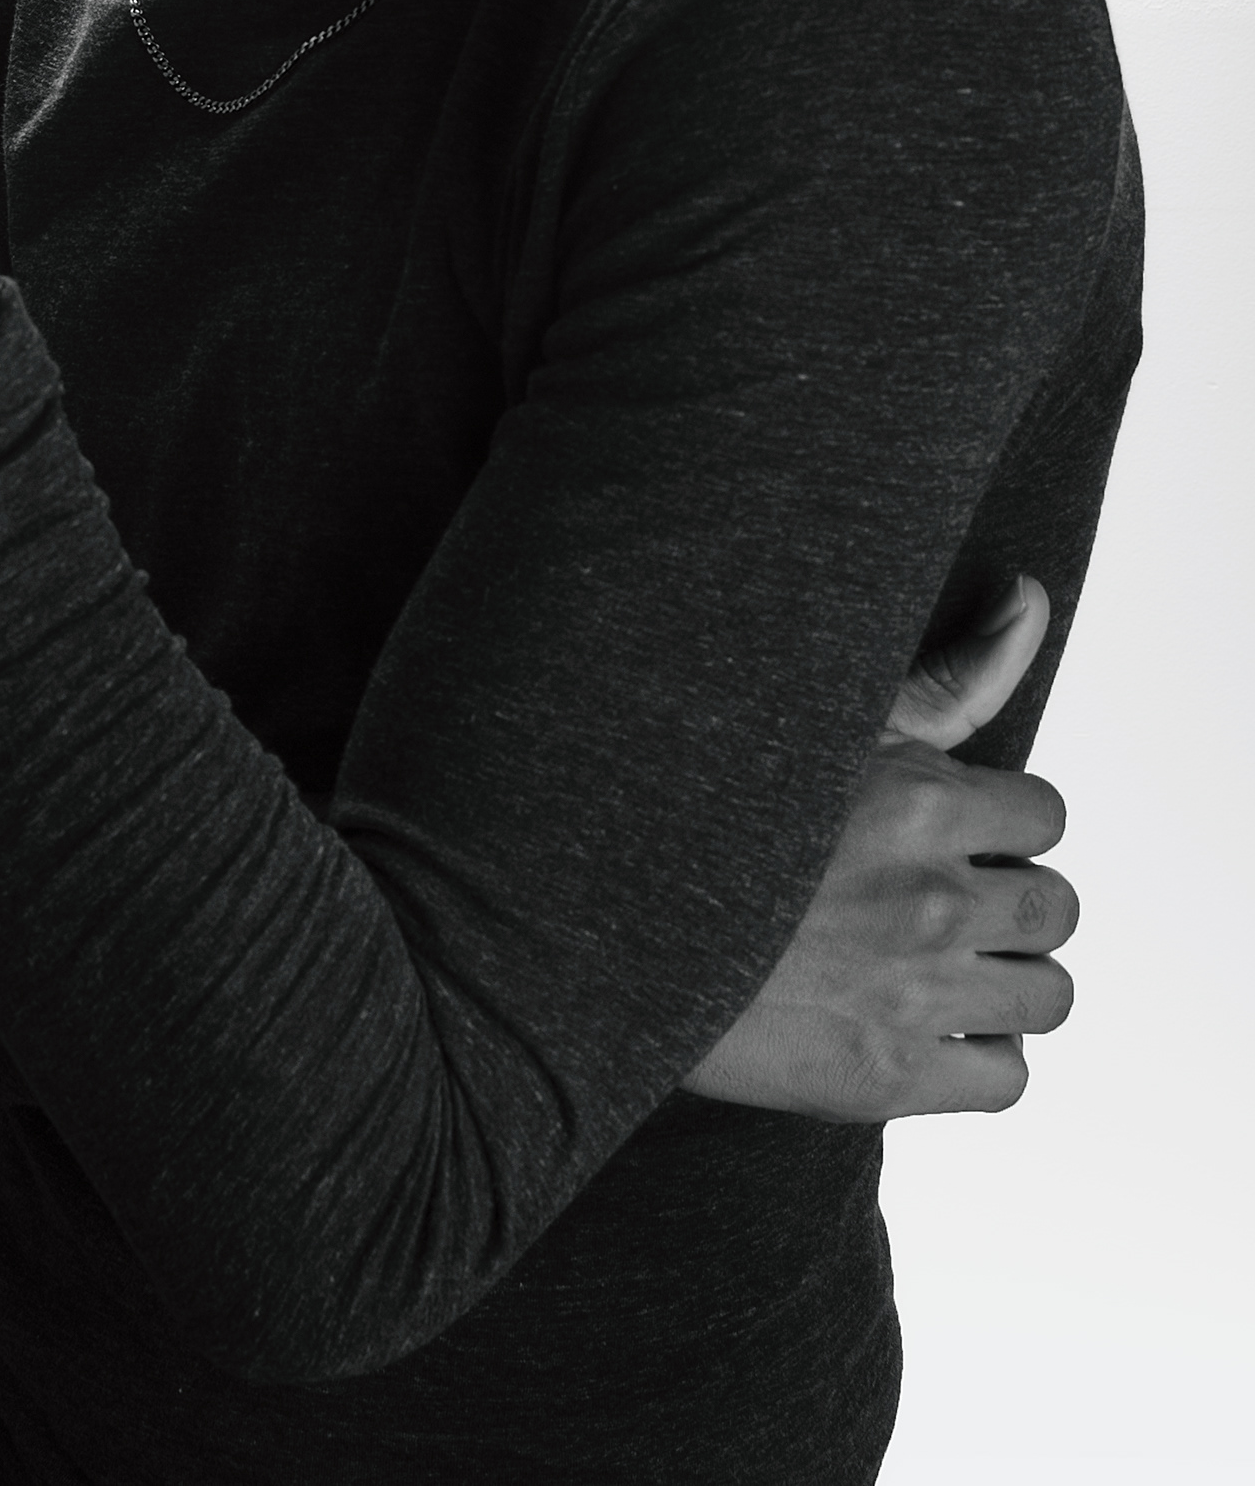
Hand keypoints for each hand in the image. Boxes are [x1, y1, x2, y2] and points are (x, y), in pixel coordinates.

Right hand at [684, 577, 1077, 1118]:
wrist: (618, 925)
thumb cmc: (724, 811)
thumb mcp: (839, 722)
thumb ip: (954, 672)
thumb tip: (1033, 595)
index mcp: (921, 802)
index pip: (1045, 817)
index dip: (1002, 824)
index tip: (955, 834)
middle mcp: (929, 898)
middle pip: (1055, 908)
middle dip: (1011, 901)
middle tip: (946, 901)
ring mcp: (913, 992)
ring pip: (1048, 997)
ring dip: (1008, 980)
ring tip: (949, 967)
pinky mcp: (889, 1076)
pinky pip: (1007, 1079)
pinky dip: (983, 1056)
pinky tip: (930, 1024)